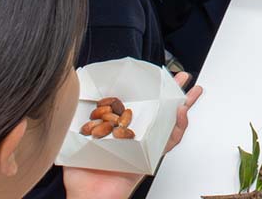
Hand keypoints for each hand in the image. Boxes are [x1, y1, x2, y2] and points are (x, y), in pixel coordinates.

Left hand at [63, 73, 202, 198]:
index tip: (150, 75)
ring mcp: (145, 145)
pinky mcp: (151, 157)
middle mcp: (134, 137)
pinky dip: (177, 128)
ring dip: (181, 106)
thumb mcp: (76, 140)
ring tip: (190, 92)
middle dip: (170, 93)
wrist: (89, 197)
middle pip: (156, 110)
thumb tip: (71, 97)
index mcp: (118, 130)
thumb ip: (75, 121)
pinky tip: (180, 113)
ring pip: (167, 123)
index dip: (145, 90)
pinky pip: (167, 142)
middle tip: (181, 77)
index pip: (136, 105)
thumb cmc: (81, 176)